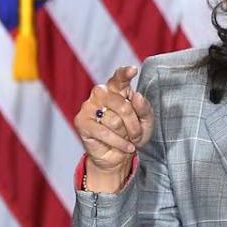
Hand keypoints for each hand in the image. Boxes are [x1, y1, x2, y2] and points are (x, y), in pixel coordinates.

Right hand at [74, 65, 154, 190]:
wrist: (119, 156)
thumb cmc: (132, 134)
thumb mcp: (146, 121)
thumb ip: (144, 108)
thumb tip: (137, 96)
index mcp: (116, 89)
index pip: (119, 78)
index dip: (125, 74)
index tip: (133, 70)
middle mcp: (101, 94)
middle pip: (121, 105)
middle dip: (133, 123)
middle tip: (137, 135)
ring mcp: (88, 106)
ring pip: (114, 120)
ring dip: (126, 134)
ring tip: (127, 140)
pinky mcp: (81, 122)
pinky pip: (104, 132)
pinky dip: (118, 142)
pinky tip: (126, 147)